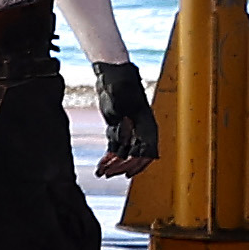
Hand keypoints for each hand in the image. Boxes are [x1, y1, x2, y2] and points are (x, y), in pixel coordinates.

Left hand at [94, 58, 159, 177]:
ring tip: (102, 173)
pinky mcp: (118, 129)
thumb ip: (122, 119)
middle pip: (136, 156)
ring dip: (114, 165)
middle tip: (108, 174)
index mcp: (147, 125)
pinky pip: (116, 148)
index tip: (126, 174)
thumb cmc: (119, 84)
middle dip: (123, 167)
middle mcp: (141, 131)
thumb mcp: (120, 100)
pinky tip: (101, 166)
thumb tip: (124, 139)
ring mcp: (129, 130)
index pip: (148, 152)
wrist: (112, 75)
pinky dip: (108, 158)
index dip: (138, 165)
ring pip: (125, 154)